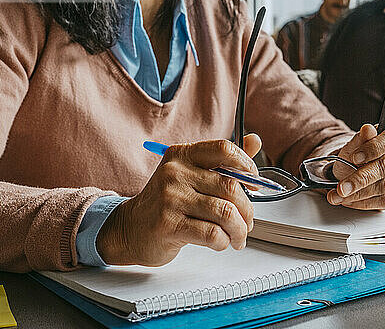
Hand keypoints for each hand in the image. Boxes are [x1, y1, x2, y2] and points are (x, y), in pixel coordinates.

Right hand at [97, 134, 262, 265]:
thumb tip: (254, 141)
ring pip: (225, 213)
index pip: (224, 149)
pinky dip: (224, 241)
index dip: (247, 166)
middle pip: (230, 186)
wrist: (130, 229)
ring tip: (239, 235)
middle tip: (248, 221)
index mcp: (182, 155)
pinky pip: (212, 234)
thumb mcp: (191, 175)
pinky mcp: (169, 226)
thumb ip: (224, 161)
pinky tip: (221, 242)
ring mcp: (171, 199)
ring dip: (240, 229)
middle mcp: (175, 173)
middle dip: (247, 208)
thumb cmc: (167, 202)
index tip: (253, 184)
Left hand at [327, 124, 384, 209]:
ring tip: (340, 195)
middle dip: (360, 178)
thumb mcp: (352, 146)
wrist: (355, 169)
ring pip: (384, 187)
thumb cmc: (356, 155)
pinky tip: (350, 201)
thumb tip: (367, 129)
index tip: (354, 157)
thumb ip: (359, 139)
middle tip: (341, 187)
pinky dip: (364, 203)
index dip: (371, 150)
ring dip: (359, 194)